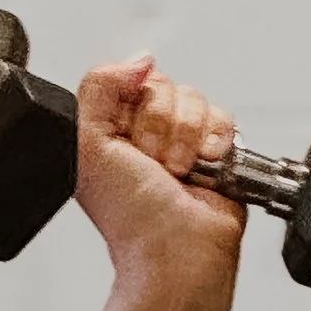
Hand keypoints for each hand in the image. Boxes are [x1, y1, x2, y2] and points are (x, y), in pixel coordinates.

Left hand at [73, 56, 245, 299]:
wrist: (176, 249)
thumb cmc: (131, 216)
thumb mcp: (87, 143)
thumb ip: (98, 87)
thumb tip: (138, 61)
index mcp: (111, 128)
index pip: (129, 79)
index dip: (132, 106)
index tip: (128, 141)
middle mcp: (146, 132)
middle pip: (164, 85)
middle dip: (159, 127)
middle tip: (153, 164)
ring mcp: (183, 140)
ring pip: (194, 99)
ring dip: (185, 140)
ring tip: (177, 173)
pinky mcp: (216, 149)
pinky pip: (223, 117)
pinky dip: (214, 144)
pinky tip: (202, 170)